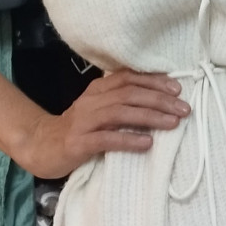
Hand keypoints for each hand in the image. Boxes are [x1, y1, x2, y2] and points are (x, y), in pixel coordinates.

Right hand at [16, 69, 191, 178]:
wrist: (42, 146)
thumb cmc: (77, 131)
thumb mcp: (98, 111)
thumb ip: (119, 104)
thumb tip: (155, 100)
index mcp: (98, 91)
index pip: (128, 79)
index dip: (153, 81)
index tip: (177, 88)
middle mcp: (92, 101)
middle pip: (129, 94)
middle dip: (159, 99)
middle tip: (184, 108)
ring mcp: (85, 122)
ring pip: (121, 113)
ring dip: (149, 116)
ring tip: (172, 123)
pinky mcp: (80, 143)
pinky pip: (107, 140)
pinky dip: (129, 140)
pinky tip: (147, 143)